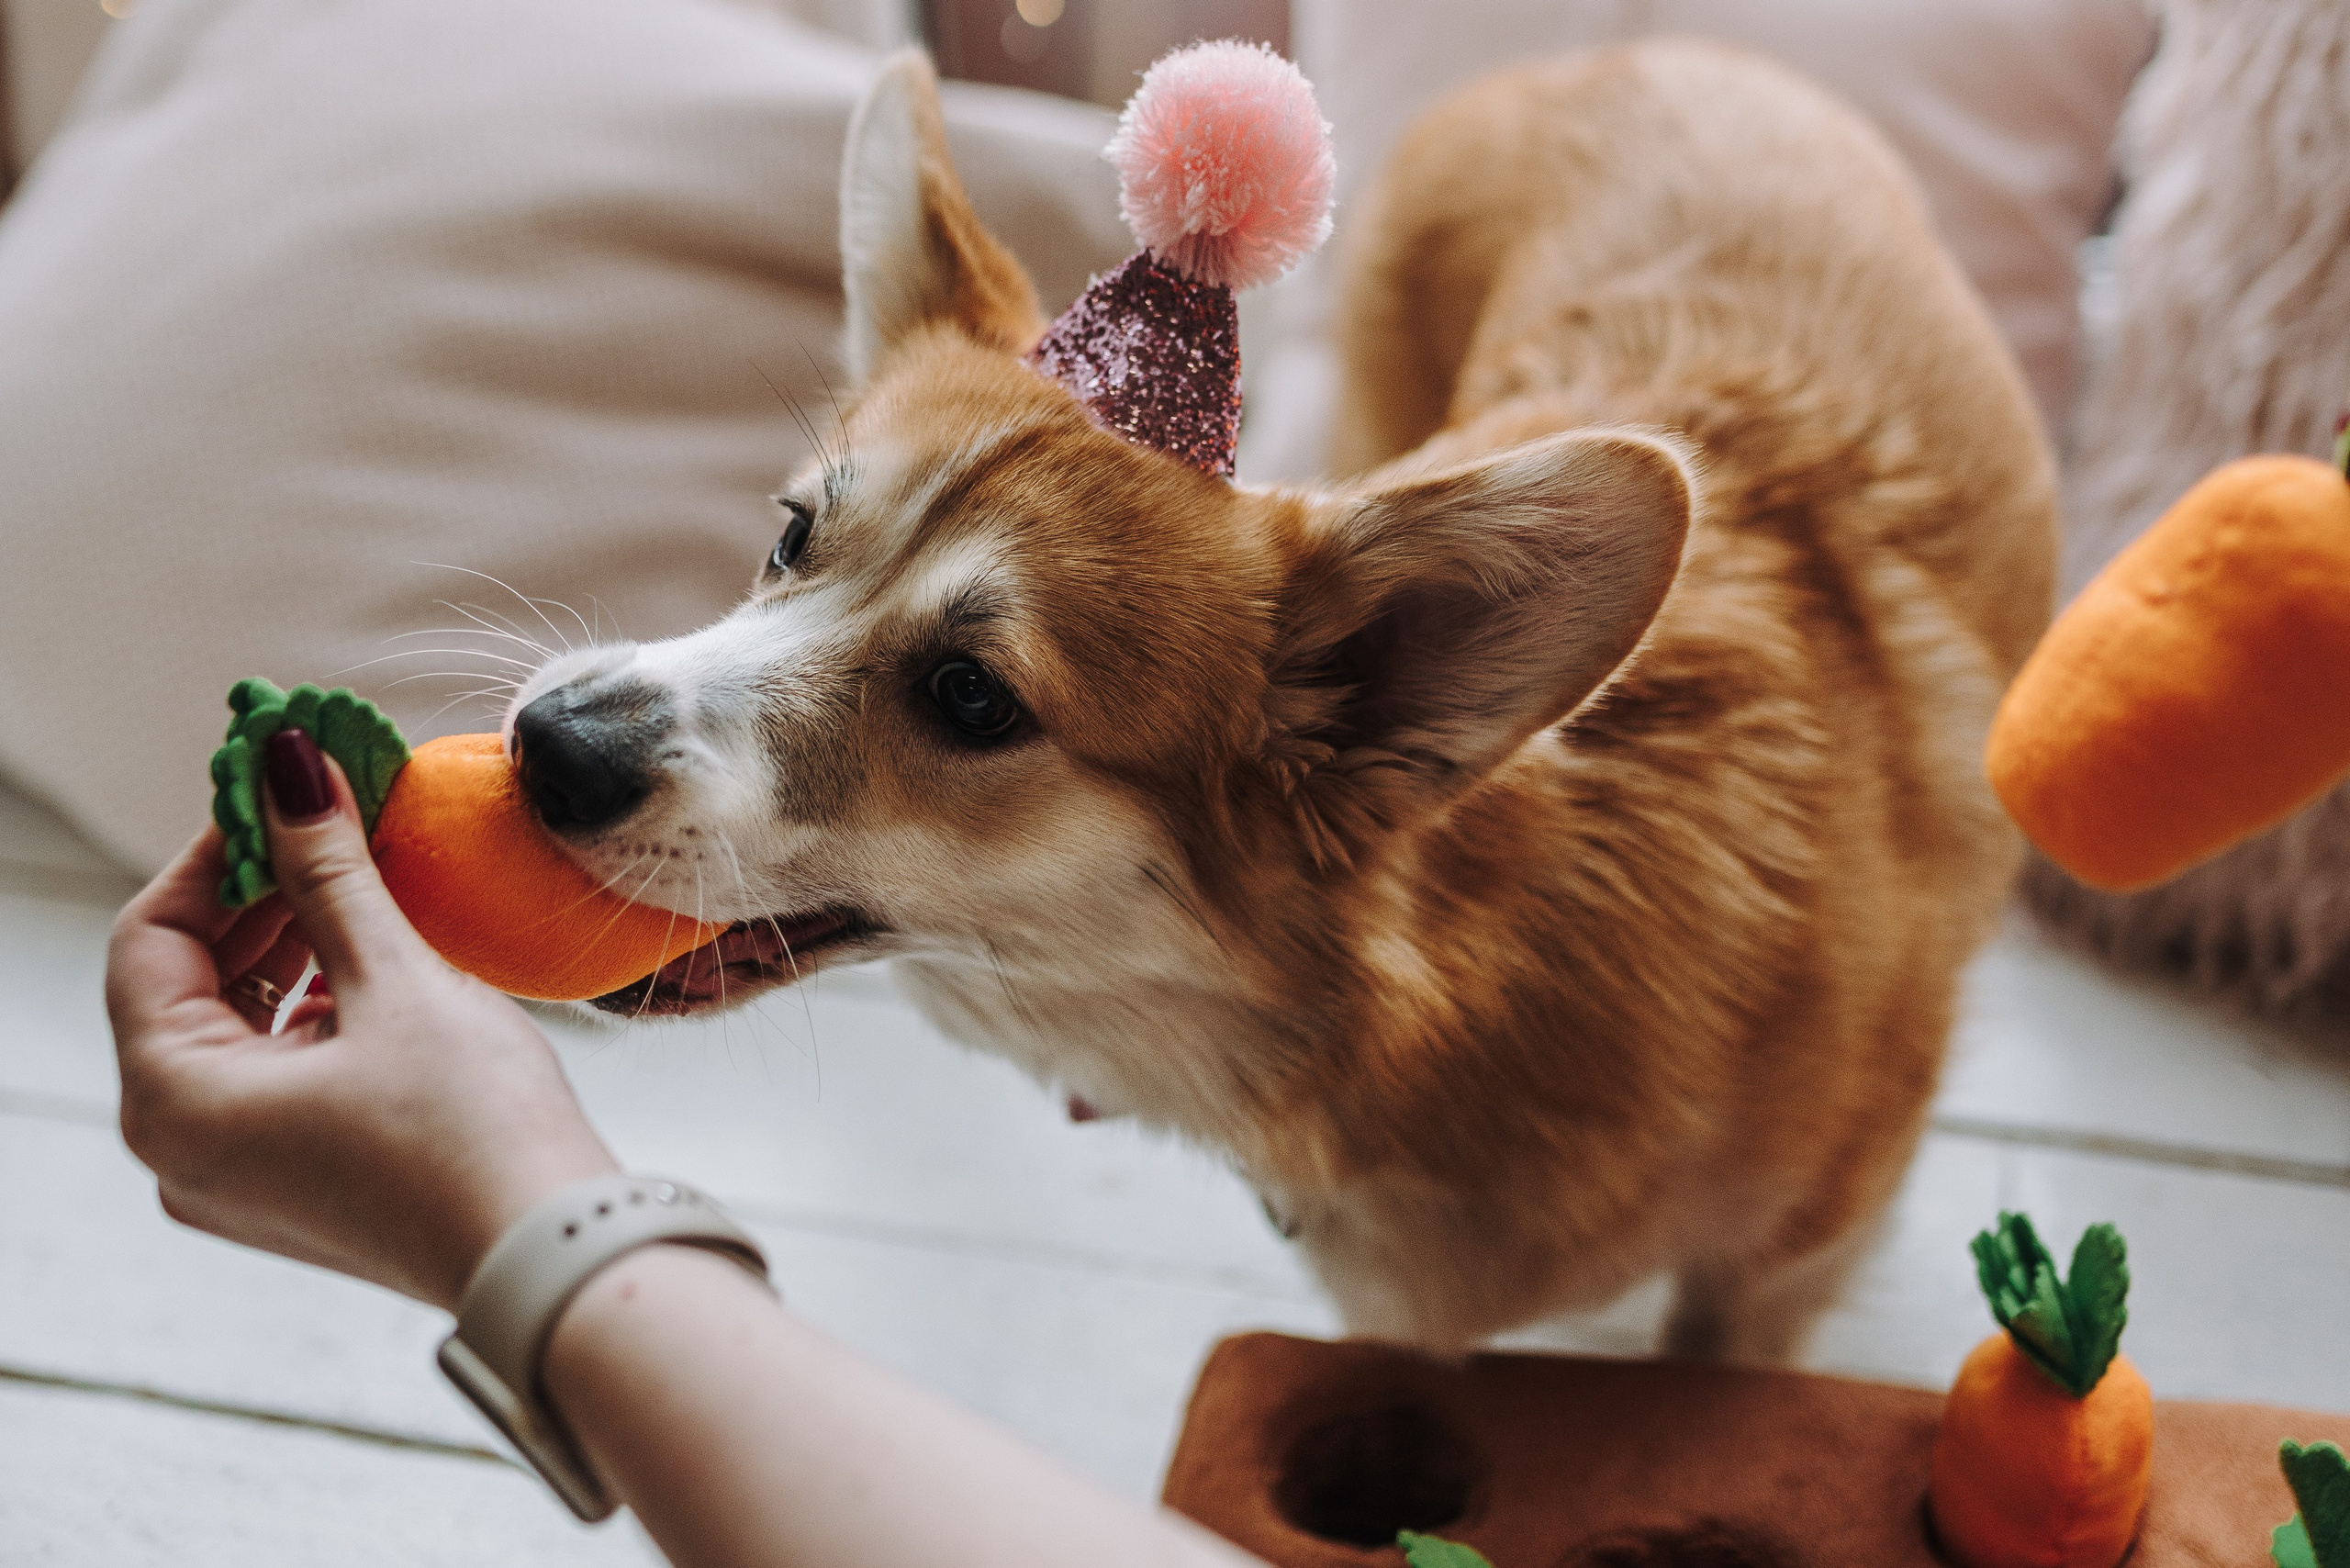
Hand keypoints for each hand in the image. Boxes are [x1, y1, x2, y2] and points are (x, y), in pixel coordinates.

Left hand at [106, 728, 618, 1309]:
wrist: (552, 1255)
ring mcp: (234, 1178)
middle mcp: (179, 1149)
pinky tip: (378, 966)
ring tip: (361, 881)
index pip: (150, 937)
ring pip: (234, 1027)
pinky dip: (313, 1009)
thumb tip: (288, 767)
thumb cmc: (471, 1129)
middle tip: (325, 819)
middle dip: (256, 894)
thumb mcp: (394, 981)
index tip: (279, 788)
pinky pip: (275, 1073)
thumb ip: (329, 871)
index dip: (214, 850)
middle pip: (186, 984)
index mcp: (173, 1099)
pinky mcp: (294, 1188)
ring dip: (291, 946)